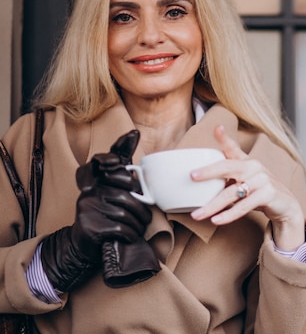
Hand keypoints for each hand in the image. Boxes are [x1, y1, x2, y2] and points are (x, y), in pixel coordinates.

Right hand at [40, 130, 152, 291]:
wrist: (85, 246)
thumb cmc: (107, 217)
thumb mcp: (115, 194)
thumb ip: (125, 174)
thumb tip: (135, 135)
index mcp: (96, 181)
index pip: (104, 160)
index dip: (117, 149)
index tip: (131, 139)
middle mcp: (89, 190)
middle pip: (126, 193)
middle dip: (141, 207)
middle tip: (144, 215)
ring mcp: (87, 207)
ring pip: (125, 212)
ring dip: (138, 224)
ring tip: (138, 228)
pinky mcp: (89, 225)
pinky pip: (121, 228)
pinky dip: (131, 234)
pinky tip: (130, 236)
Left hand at [190, 125, 305, 250]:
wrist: (286, 206)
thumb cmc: (259, 193)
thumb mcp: (243, 182)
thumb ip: (225, 180)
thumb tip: (196, 186)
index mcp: (246, 162)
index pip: (233, 148)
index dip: (224, 138)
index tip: (216, 128)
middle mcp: (254, 167)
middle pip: (228, 166)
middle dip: (209, 171)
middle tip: (192, 176)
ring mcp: (262, 180)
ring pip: (232, 192)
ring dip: (212, 205)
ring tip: (197, 214)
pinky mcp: (268, 194)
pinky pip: (244, 205)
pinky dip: (229, 214)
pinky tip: (217, 220)